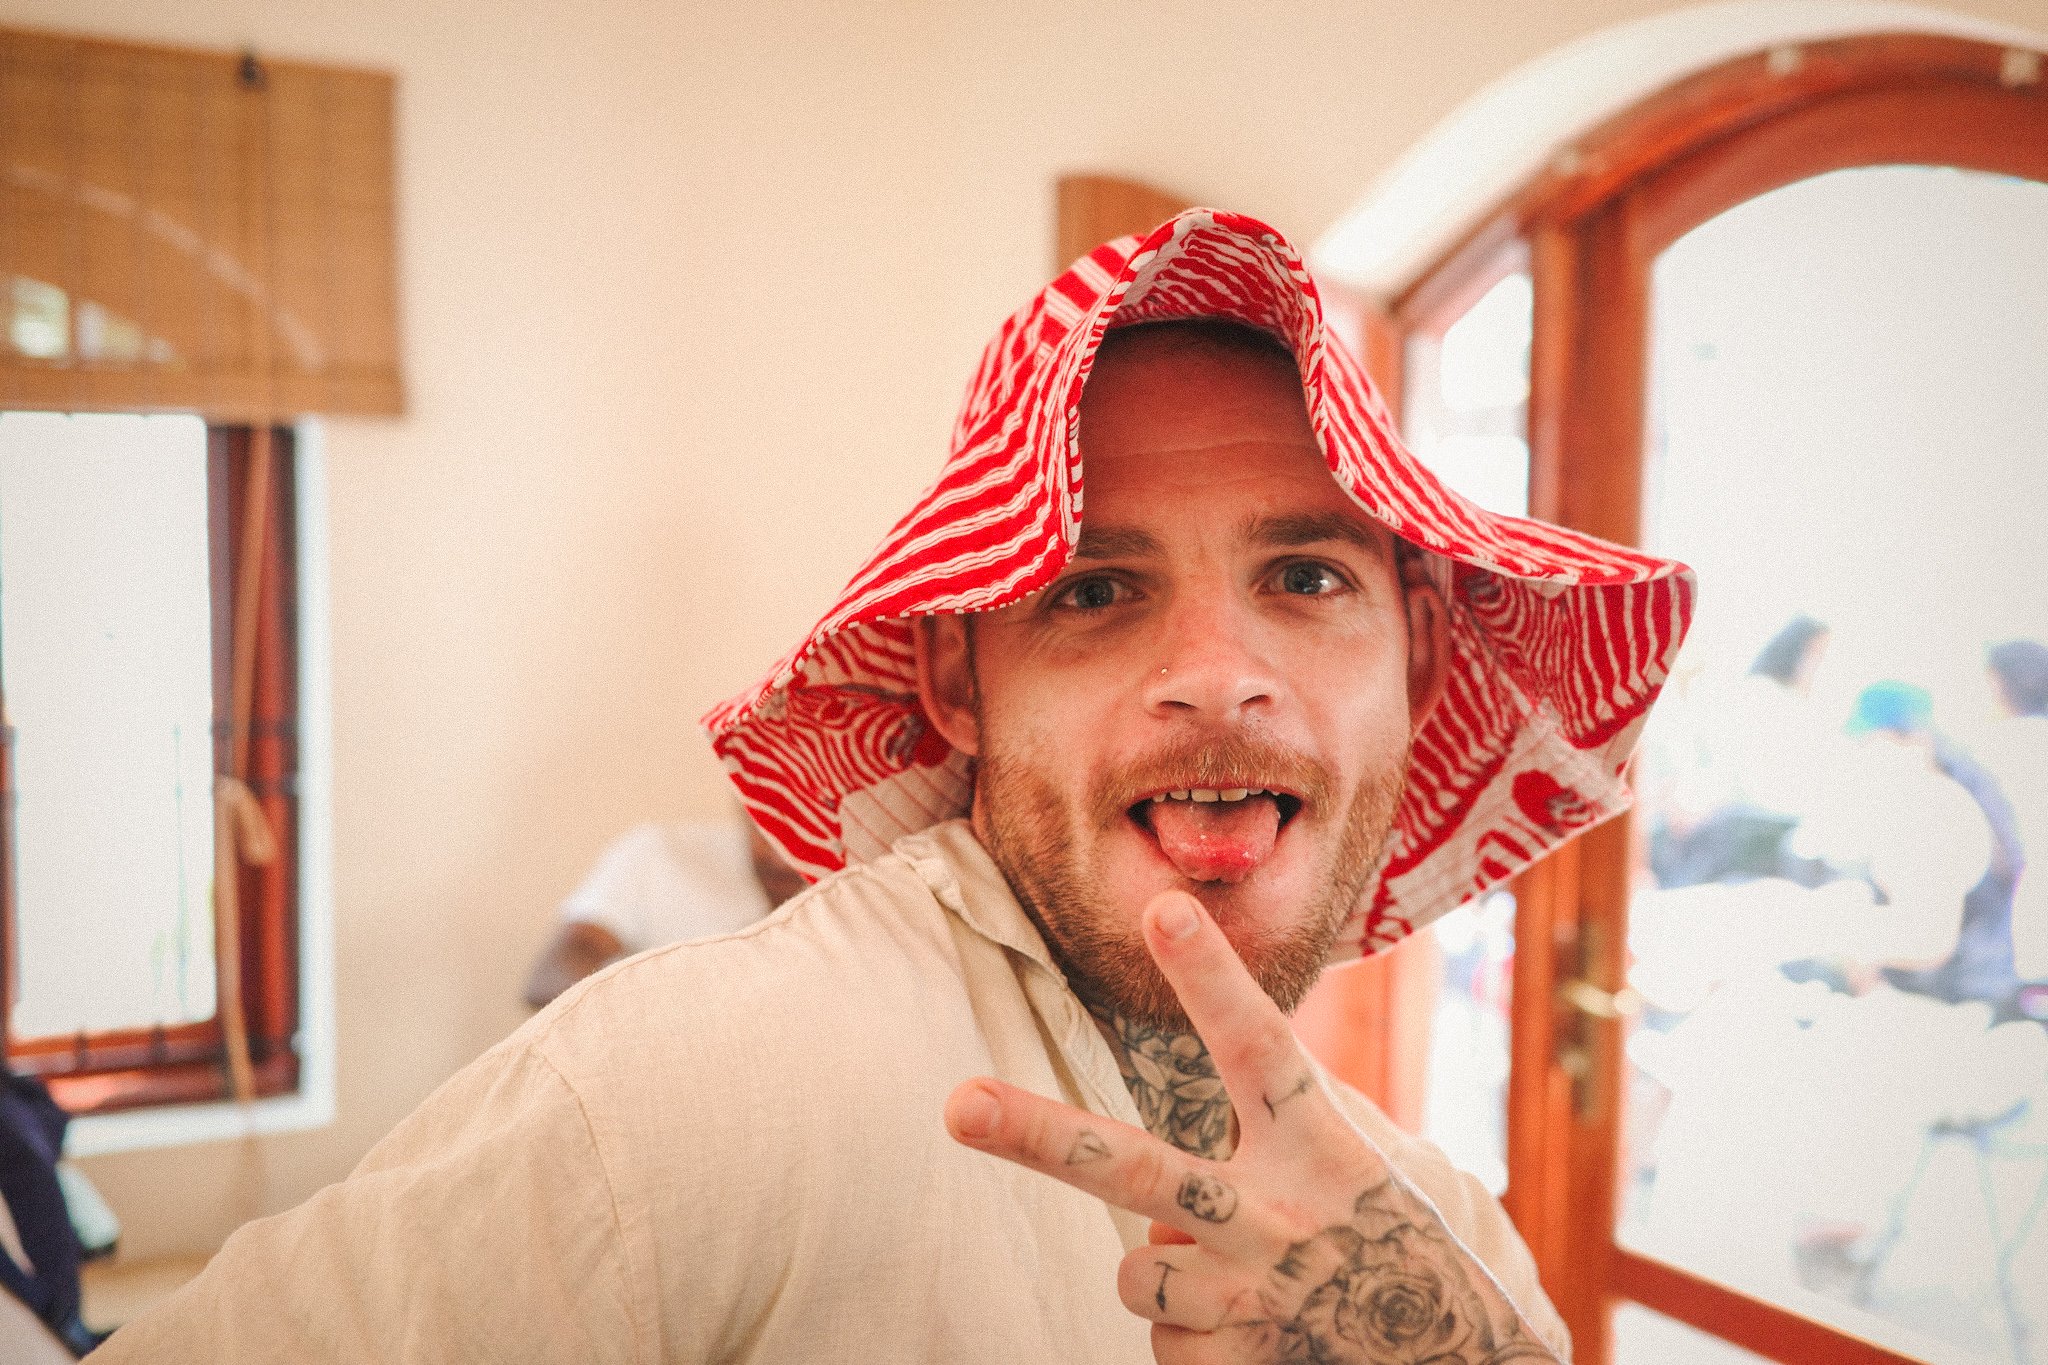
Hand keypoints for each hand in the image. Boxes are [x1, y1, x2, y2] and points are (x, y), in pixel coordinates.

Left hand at [943, 890, 1556, 1363]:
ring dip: (1172, 1271)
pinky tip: (1260, 1330)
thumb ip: (1272, 1130)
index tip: (1162, 905)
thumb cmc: (1400, 1230)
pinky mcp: (1242, 1361)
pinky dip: (1199, 1332)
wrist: (1473, 1359)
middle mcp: (1284, 1212)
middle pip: (1140, 1170)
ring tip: (1244, 1275)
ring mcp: (1259, 1296)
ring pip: (1140, 1270)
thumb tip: (1158, 1200)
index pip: (1258, 1043)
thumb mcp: (1362, 1153)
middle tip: (958, 1107)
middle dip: (1041, 1137)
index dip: (1210, 976)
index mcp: (1323, 1139)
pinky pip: (1164, 1337)